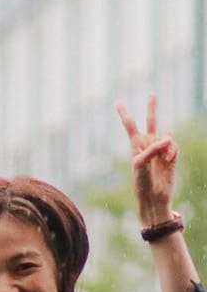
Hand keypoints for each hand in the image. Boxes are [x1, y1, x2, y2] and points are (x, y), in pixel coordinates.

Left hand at [118, 95, 178, 226]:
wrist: (153, 197)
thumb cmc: (141, 183)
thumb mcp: (140, 165)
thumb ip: (152, 148)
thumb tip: (169, 136)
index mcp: (136, 146)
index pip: (131, 127)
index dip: (125, 114)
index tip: (118, 102)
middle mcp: (149, 144)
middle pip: (151, 122)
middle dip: (152, 108)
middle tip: (152, 94)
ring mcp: (161, 148)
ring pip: (166, 137)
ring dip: (164, 148)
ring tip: (160, 161)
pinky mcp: (172, 154)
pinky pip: (174, 146)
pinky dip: (171, 153)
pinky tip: (167, 162)